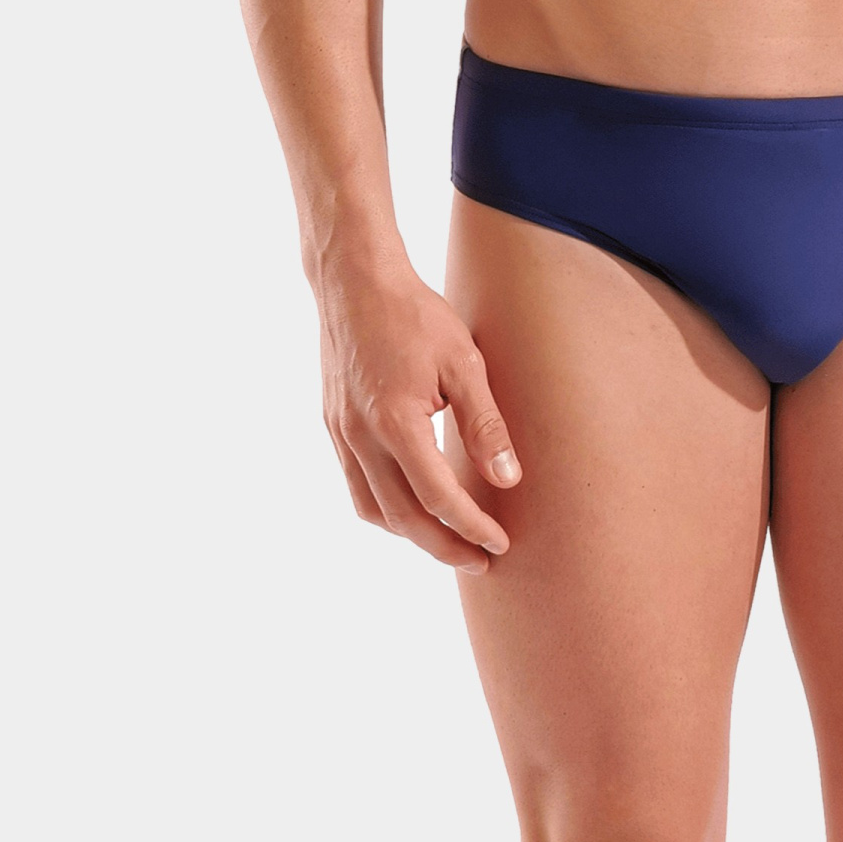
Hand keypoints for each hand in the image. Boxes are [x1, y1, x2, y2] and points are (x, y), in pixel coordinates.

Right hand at [315, 260, 520, 570]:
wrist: (355, 281)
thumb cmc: (415, 315)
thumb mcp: (463, 361)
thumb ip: (485, 424)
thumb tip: (508, 479)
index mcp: (396, 423)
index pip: (438, 498)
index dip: (472, 527)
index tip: (500, 543)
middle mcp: (362, 438)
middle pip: (403, 519)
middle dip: (445, 547)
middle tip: (481, 560)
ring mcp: (342, 435)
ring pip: (374, 511)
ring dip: (413, 536)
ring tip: (450, 541)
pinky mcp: (334, 427)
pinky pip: (357, 487)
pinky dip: (386, 510)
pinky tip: (412, 505)